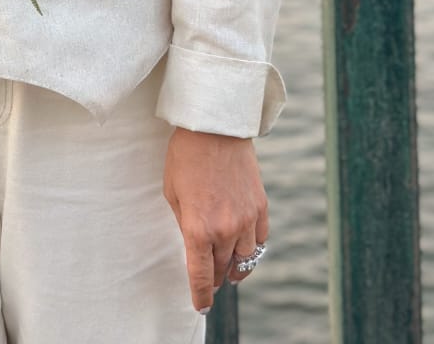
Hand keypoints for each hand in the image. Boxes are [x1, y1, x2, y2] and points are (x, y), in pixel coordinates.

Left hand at [162, 127, 268, 313]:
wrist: (215, 127)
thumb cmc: (185, 157)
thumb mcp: (172, 193)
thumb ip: (185, 224)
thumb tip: (194, 246)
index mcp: (198, 229)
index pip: (201, 277)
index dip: (201, 296)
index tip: (201, 306)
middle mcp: (225, 230)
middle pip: (222, 269)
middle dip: (215, 279)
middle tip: (211, 283)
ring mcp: (246, 219)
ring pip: (244, 259)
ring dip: (235, 267)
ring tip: (229, 270)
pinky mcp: (260, 207)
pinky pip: (260, 240)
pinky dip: (252, 249)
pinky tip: (245, 249)